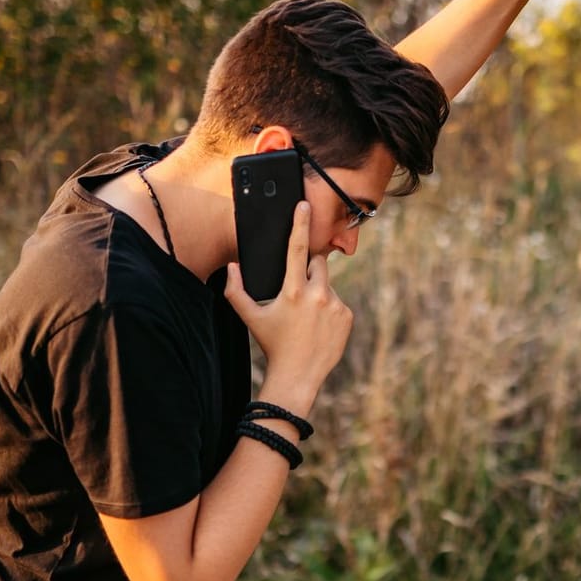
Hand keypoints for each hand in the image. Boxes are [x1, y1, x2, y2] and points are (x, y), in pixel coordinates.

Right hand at [223, 203, 352, 413]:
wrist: (298, 375)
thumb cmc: (272, 345)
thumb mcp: (250, 318)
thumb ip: (236, 291)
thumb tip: (232, 267)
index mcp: (292, 291)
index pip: (296, 249)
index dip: (300, 224)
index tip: (304, 205)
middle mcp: (317, 294)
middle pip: (318, 263)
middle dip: (308, 269)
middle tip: (297, 291)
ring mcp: (335, 305)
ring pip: (327, 284)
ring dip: (318, 292)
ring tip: (307, 317)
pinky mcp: (347, 316)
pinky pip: (338, 302)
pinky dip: (329, 308)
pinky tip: (319, 325)